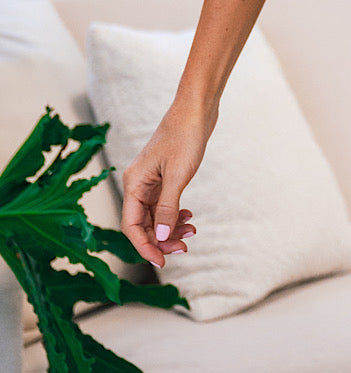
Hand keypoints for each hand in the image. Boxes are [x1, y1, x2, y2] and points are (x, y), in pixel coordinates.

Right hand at [120, 96, 216, 268]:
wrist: (196, 110)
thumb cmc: (185, 137)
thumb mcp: (178, 175)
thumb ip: (168, 208)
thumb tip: (162, 238)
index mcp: (134, 183)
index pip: (132, 225)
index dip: (145, 247)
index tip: (162, 263)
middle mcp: (138, 184)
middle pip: (144, 224)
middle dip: (162, 240)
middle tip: (184, 248)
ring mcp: (151, 180)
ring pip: (156, 215)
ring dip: (171, 228)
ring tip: (192, 232)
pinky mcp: (165, 176)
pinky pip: (165, 204)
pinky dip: (176, 215)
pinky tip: (189, 219)